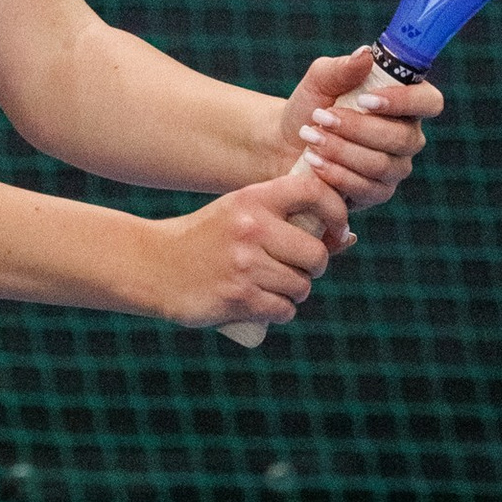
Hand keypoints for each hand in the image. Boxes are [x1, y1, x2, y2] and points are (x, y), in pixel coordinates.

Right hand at [149, 167, 351, 329]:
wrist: (152, 265)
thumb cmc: (206, 239)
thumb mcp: (241, 216)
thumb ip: (289, 222)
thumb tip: (349, 238)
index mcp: (252, 199)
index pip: (313, 191)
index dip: (336, 211)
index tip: (337, 228)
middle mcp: (251, 228)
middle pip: (316, 253)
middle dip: (314, 266)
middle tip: (296, 268)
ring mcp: (245, 264)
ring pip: (301, 286)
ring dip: (294, 292)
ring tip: (270, 286)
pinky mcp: (238, 298)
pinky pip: (283, 310)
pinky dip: (277, 311)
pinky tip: (259, 303)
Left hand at [278, 46, 441, 211]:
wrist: (286, 142)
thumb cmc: (312, 105)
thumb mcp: (321, 80)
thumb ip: (343, 67)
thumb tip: (365, 55)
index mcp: (404, 103)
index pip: (429, 102)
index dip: (404, 101)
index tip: (366, 100)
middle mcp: (407, 136)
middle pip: (403, 138)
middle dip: (358, 128)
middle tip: (322, 117)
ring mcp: (395, 167)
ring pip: (382, 164)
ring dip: (342, 150)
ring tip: (311, 137)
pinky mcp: (378, 192)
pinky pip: (367, 188)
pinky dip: (336, 173)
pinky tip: (314, 161)